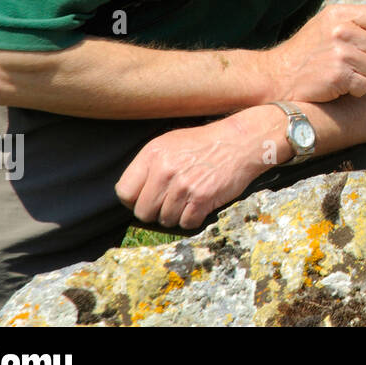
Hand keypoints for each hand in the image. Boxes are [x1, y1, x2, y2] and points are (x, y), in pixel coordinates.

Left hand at [116, 111, 277, 228]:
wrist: (241, 141)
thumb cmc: (205, 143)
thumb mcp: (171, 143)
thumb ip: (149, 166)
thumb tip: (133, 197)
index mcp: (152, 154)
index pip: (124, 192)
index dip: (134, 200)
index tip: (146, 199)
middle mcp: (164, 170)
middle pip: (143, 212)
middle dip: (156, 212)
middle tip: (171, 202)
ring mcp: (183, 185)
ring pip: (165, 220)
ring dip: (176, 215)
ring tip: (189, 200)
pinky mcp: (201, 198)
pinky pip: (185, 223)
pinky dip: (193, 219)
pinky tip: (200, 204)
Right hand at [263, 0, 365, 105]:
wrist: (276, 76)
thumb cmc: (308, 50)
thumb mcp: (330, 23)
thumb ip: (362, 16)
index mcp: (339, 13)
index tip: (360, 43)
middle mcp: (340, 31)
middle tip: (348, 62)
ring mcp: (340, 54)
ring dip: (363, 76)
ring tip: (342, 72)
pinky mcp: (338, 76)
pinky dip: (355, 90)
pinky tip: (339, 85)